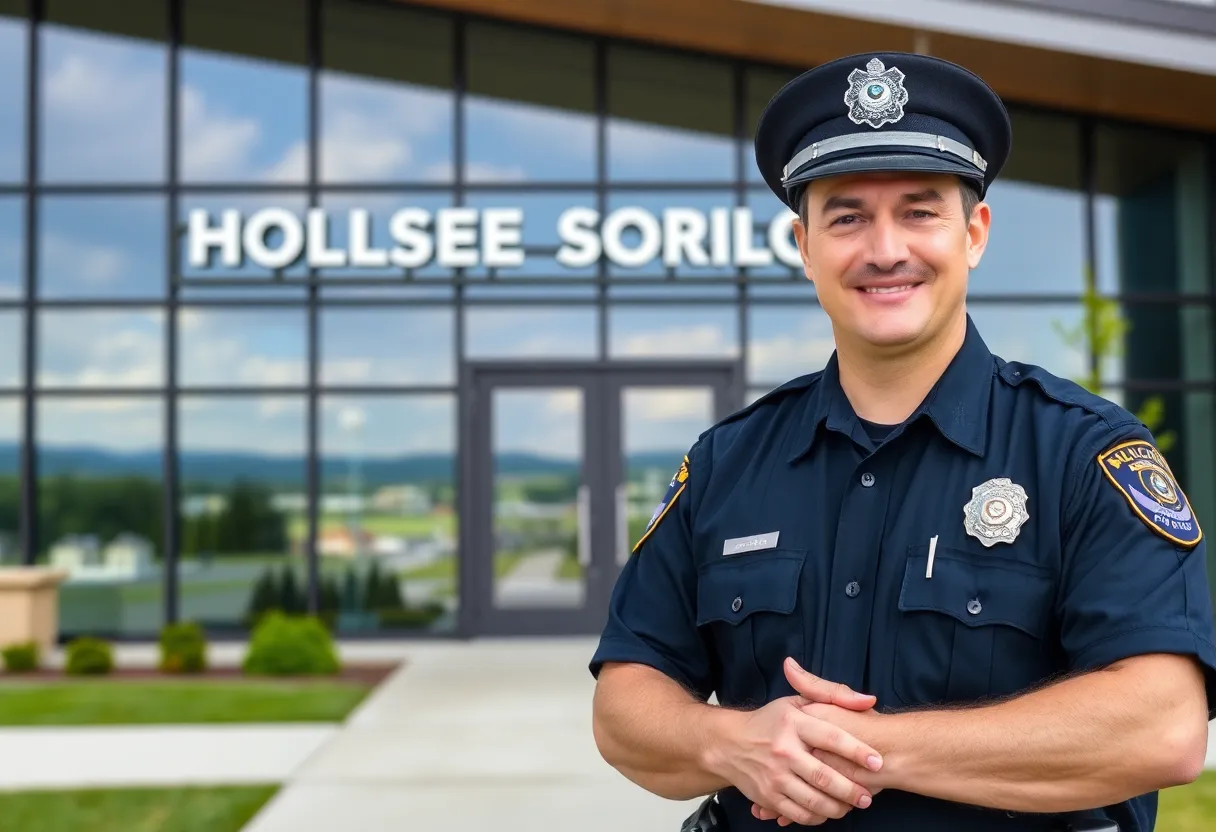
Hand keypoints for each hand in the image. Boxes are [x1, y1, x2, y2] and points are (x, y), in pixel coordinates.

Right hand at [712, 658, 883, 826]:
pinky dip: (818, 817)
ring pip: (813, 800)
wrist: (729, 743)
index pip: (830, 737)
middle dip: (851, 790)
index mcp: (793, 723)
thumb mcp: (797, 701)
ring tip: (853, 805)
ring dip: (838, 807)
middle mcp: (783, 750)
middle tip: (868, 795)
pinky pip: (799, 814)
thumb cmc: (771, 721)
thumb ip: (834, 694)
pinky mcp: (767, 796)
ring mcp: (774, 776)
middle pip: (823, 776)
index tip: (877, 761)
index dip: (856, 750)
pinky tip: (829, 811)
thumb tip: (869, 699)